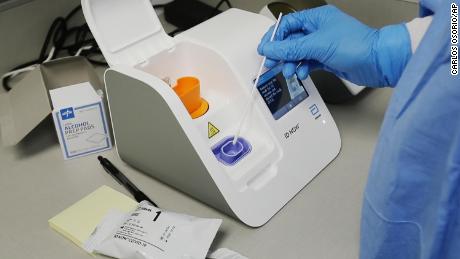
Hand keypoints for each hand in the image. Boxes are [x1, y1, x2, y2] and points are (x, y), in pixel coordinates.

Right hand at [257, 5, 411, 86]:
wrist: (378, 62)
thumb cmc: (356, 45)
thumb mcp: (317, 45)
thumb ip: (290, 49)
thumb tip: (270, 49)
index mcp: (316, 18)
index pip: (287, 25)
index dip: (274, 37)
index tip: (265, 49)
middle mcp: (319, 30)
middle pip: (291, 40)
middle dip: (281, 53)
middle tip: (272, 63)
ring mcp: (323, 45)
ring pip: (299, 53)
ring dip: (291, 63)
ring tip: (289, 71)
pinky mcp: (328, 59)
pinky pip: (308, 63)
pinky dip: (303, 68)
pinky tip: (303, 73)